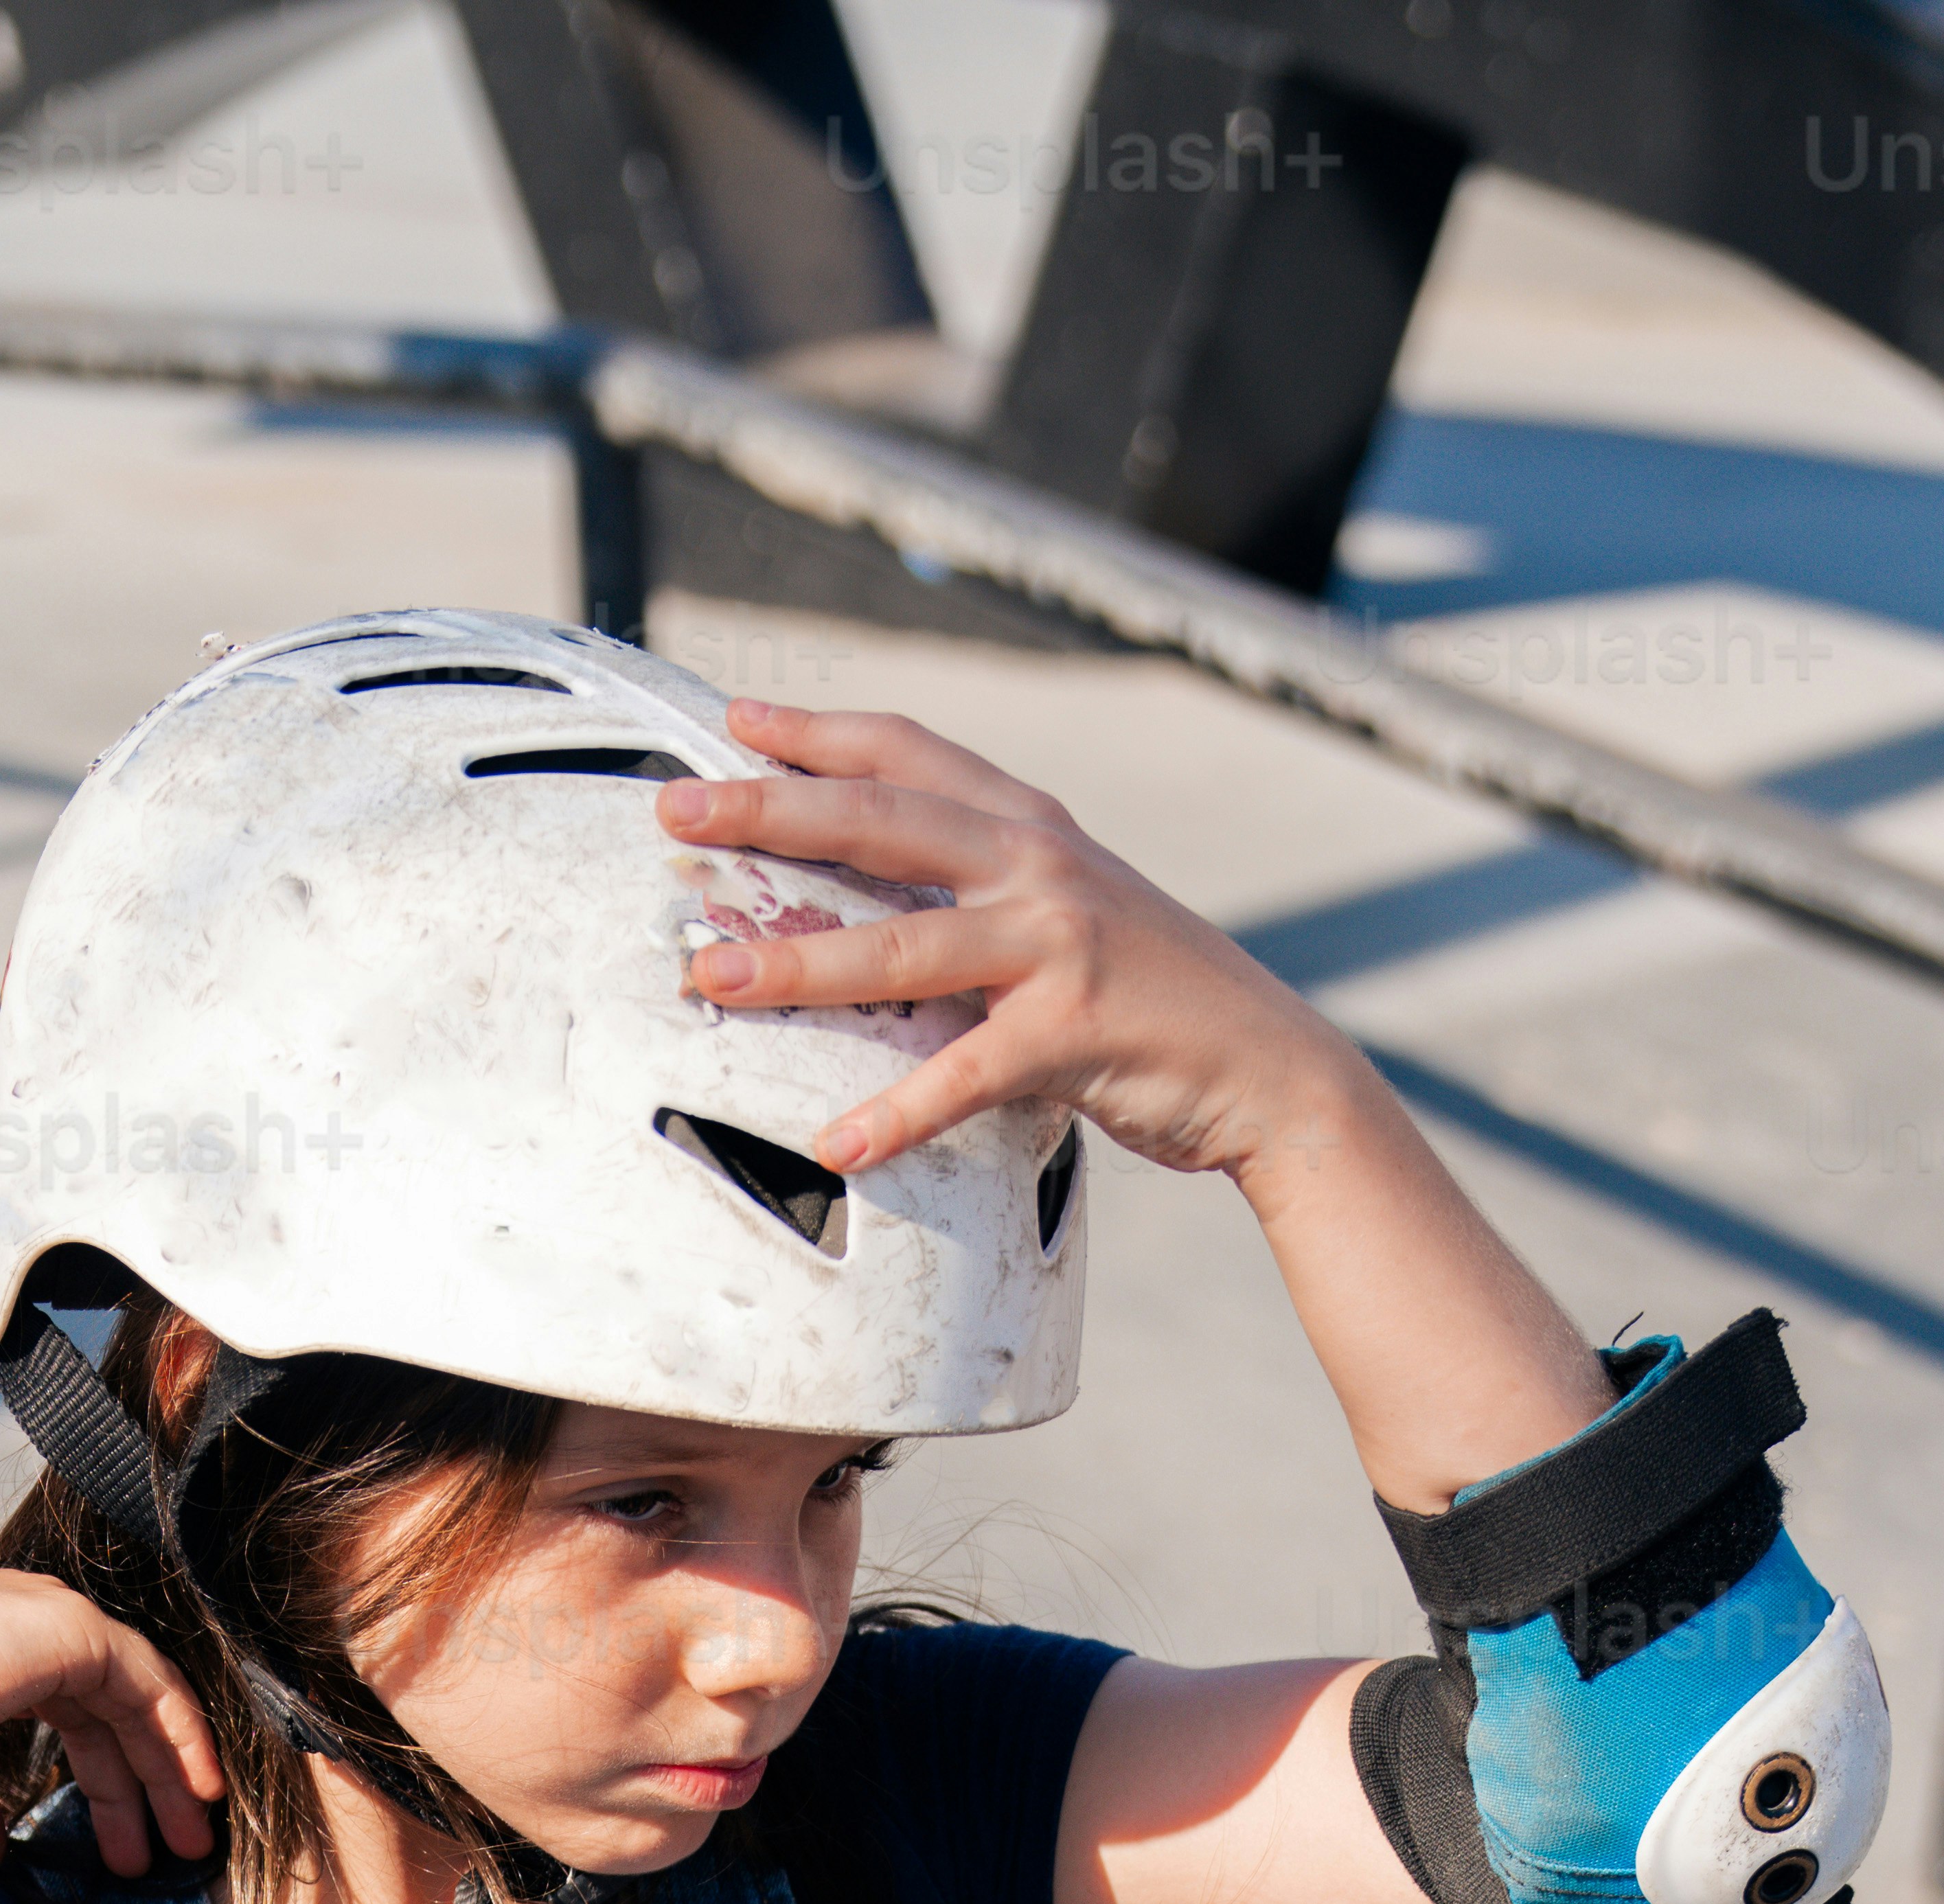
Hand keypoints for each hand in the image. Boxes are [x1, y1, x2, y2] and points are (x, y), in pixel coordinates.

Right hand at [0, 1566, 226, 1886]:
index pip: (73, 1712)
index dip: (109, 1781)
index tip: (124, 1851)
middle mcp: (22, 1620)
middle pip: (113, 1707)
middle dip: (147, 1784)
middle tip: (174, 1854)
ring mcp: (49, 1615)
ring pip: (140, 1695)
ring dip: (173, 1767)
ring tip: (192, 1841)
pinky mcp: (72, 1626)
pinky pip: (151, 1680)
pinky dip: (182, 1733)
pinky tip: (200, 1789)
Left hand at [658, 703, 1321, 1185]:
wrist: (1266, 1065)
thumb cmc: (1153, 997)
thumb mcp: (1068, 913)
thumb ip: (984, 892)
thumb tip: (889, 898)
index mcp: (1029, 826)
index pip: (906, 753)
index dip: (816, 731)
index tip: (732, 720)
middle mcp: (1038, 864)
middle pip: (880, 819)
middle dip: (769, 810)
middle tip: (677, 808)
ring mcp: (1058, 945)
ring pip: (902, 945)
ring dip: (796, 962)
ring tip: (709, 975)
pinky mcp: (1075, 1033)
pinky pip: (964, 1076)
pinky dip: (898, 1114)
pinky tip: (837, 1142)